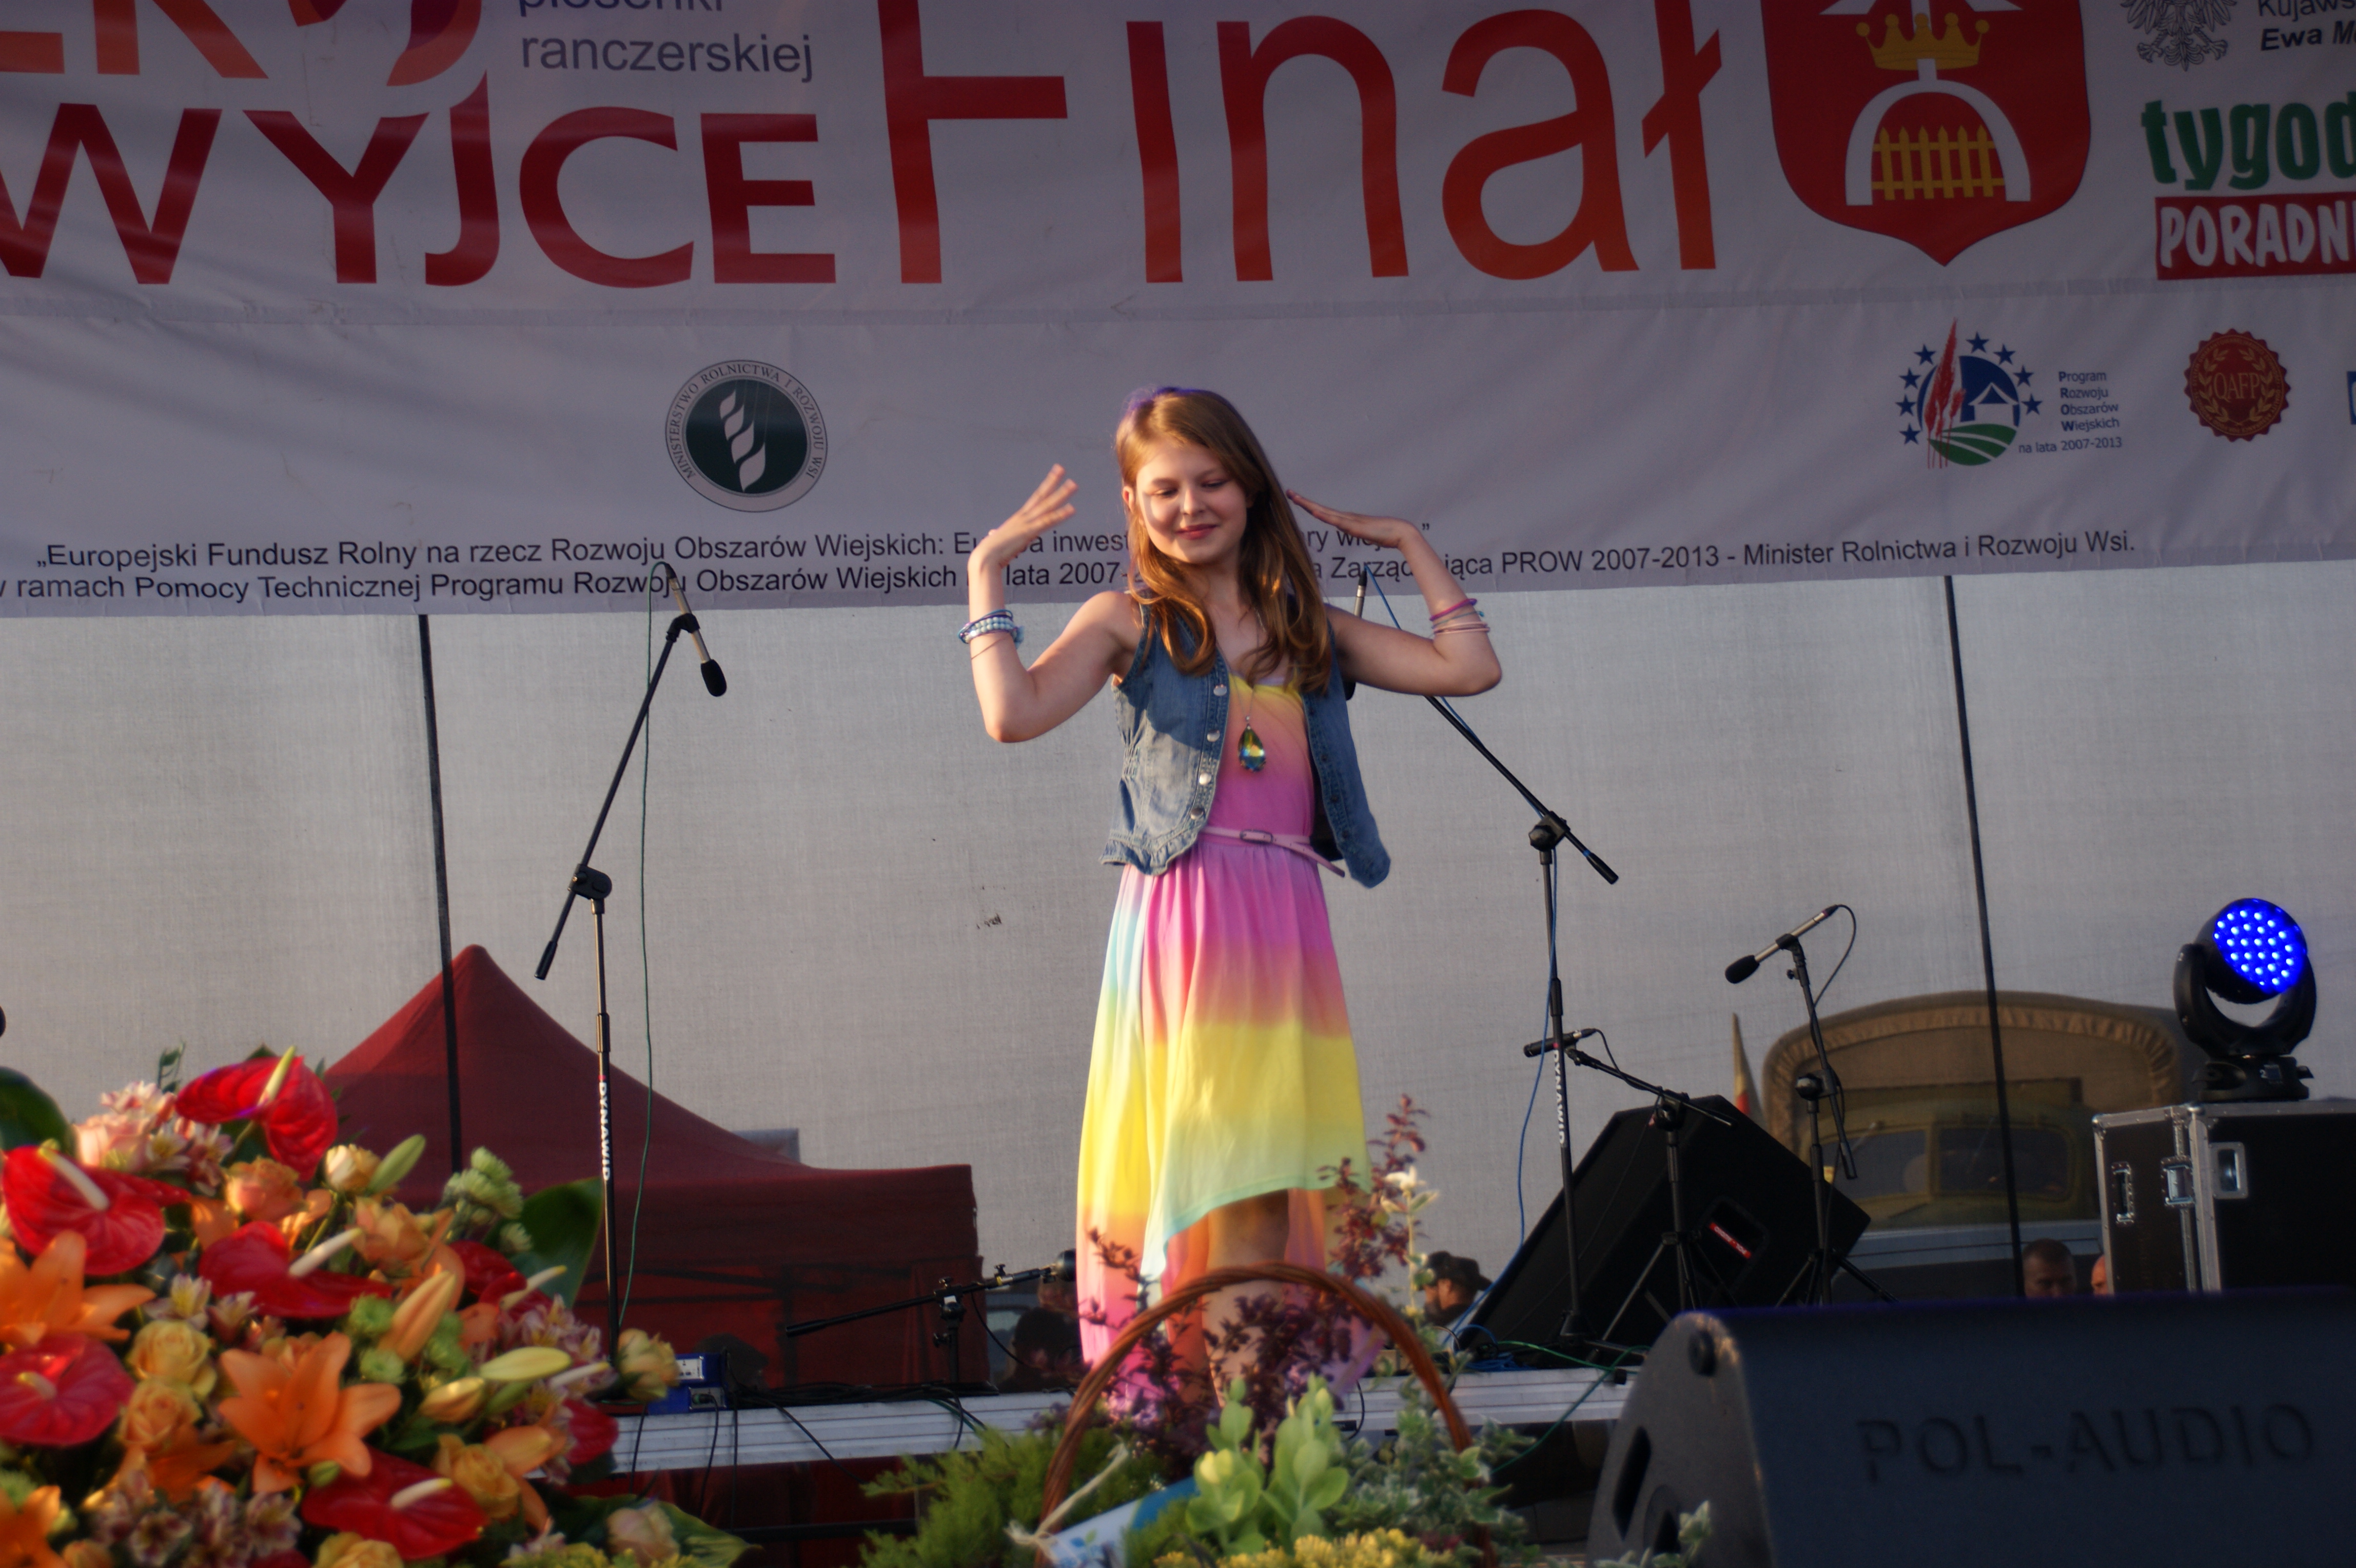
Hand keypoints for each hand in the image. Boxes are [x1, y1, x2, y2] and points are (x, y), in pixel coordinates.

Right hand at [973, 466, 1077, 571]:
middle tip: (1062, 468)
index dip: (1045, 487)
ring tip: (1074, 484)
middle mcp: (1023, 517)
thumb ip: (998, 536)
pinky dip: (1060, 515)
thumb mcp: (996, 541)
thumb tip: (991, 533)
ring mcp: (1026, 523)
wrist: (984, 557)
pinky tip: (1072, 509)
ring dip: (1062, 494)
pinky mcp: (1028, 532)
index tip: (1053, 475)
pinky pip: (1047, 521)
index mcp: (1019, 518)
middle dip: (1052, 482)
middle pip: (1041, 496)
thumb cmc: (989, 552)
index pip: (1035, 499)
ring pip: (1047, 505)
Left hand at [1287, 490, 1417, 550]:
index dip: (1309, 506)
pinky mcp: (1357, 528)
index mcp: (1346, 520)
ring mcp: (1351, 522)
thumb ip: (1359, 532)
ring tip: (1296, 499)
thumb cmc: (1386, 534)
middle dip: (1303, 502)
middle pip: (1320, 509)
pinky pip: (1338, 522)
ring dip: (1310, 506)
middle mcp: (1346, 518)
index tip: (1296, 498)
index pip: (1323, 512)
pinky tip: (1316, 512)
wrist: (1402, 533)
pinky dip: (1326, 517)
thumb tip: (1354, 531)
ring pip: (1326, 513)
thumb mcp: (1366, 535)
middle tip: (1288, 492)